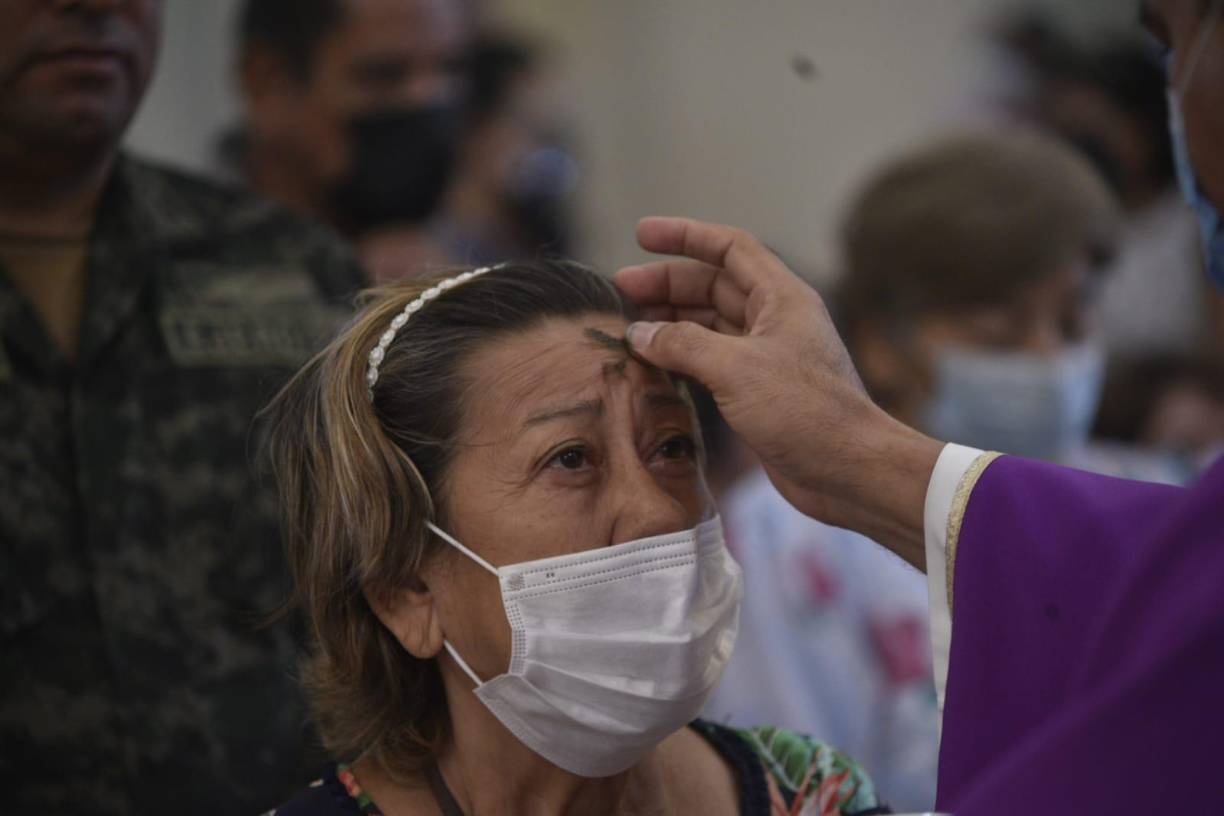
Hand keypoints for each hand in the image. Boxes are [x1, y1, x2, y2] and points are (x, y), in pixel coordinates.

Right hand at [615, 217, 941, 567]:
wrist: (849, 472)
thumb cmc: (805, 413)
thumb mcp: (736, 369)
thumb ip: (682, 344)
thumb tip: (639, 333)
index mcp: (781, 298)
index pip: (729, 248)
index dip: (685, 236)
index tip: (641, 235)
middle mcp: (774, 321)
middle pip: (712, 286)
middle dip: (666, 285)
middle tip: (620, 291)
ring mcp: (766, 358)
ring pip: (709, 325)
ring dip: (670, 323)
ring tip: (629, 329)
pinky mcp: (758, 393)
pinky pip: (711, 362)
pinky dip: (681, 358)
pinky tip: (652, 364)